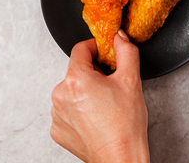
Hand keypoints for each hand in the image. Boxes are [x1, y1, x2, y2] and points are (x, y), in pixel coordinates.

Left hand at [50, 31, 149, 162]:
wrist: (120, 159)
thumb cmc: (125, 127)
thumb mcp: (131, 81)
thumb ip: (126, 52)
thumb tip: (119, 37)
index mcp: (76, 79)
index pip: (81, 49)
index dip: (96, 49)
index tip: (105, 55)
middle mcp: (60, 94)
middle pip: (76, 71)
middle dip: (93, 74)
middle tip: (110, 87)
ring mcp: (56, 113)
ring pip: (71, 91)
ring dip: (84, 93)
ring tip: (104, 107)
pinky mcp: (57, 129)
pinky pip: (66, 110)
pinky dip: (78, 111)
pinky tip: (94, 118)